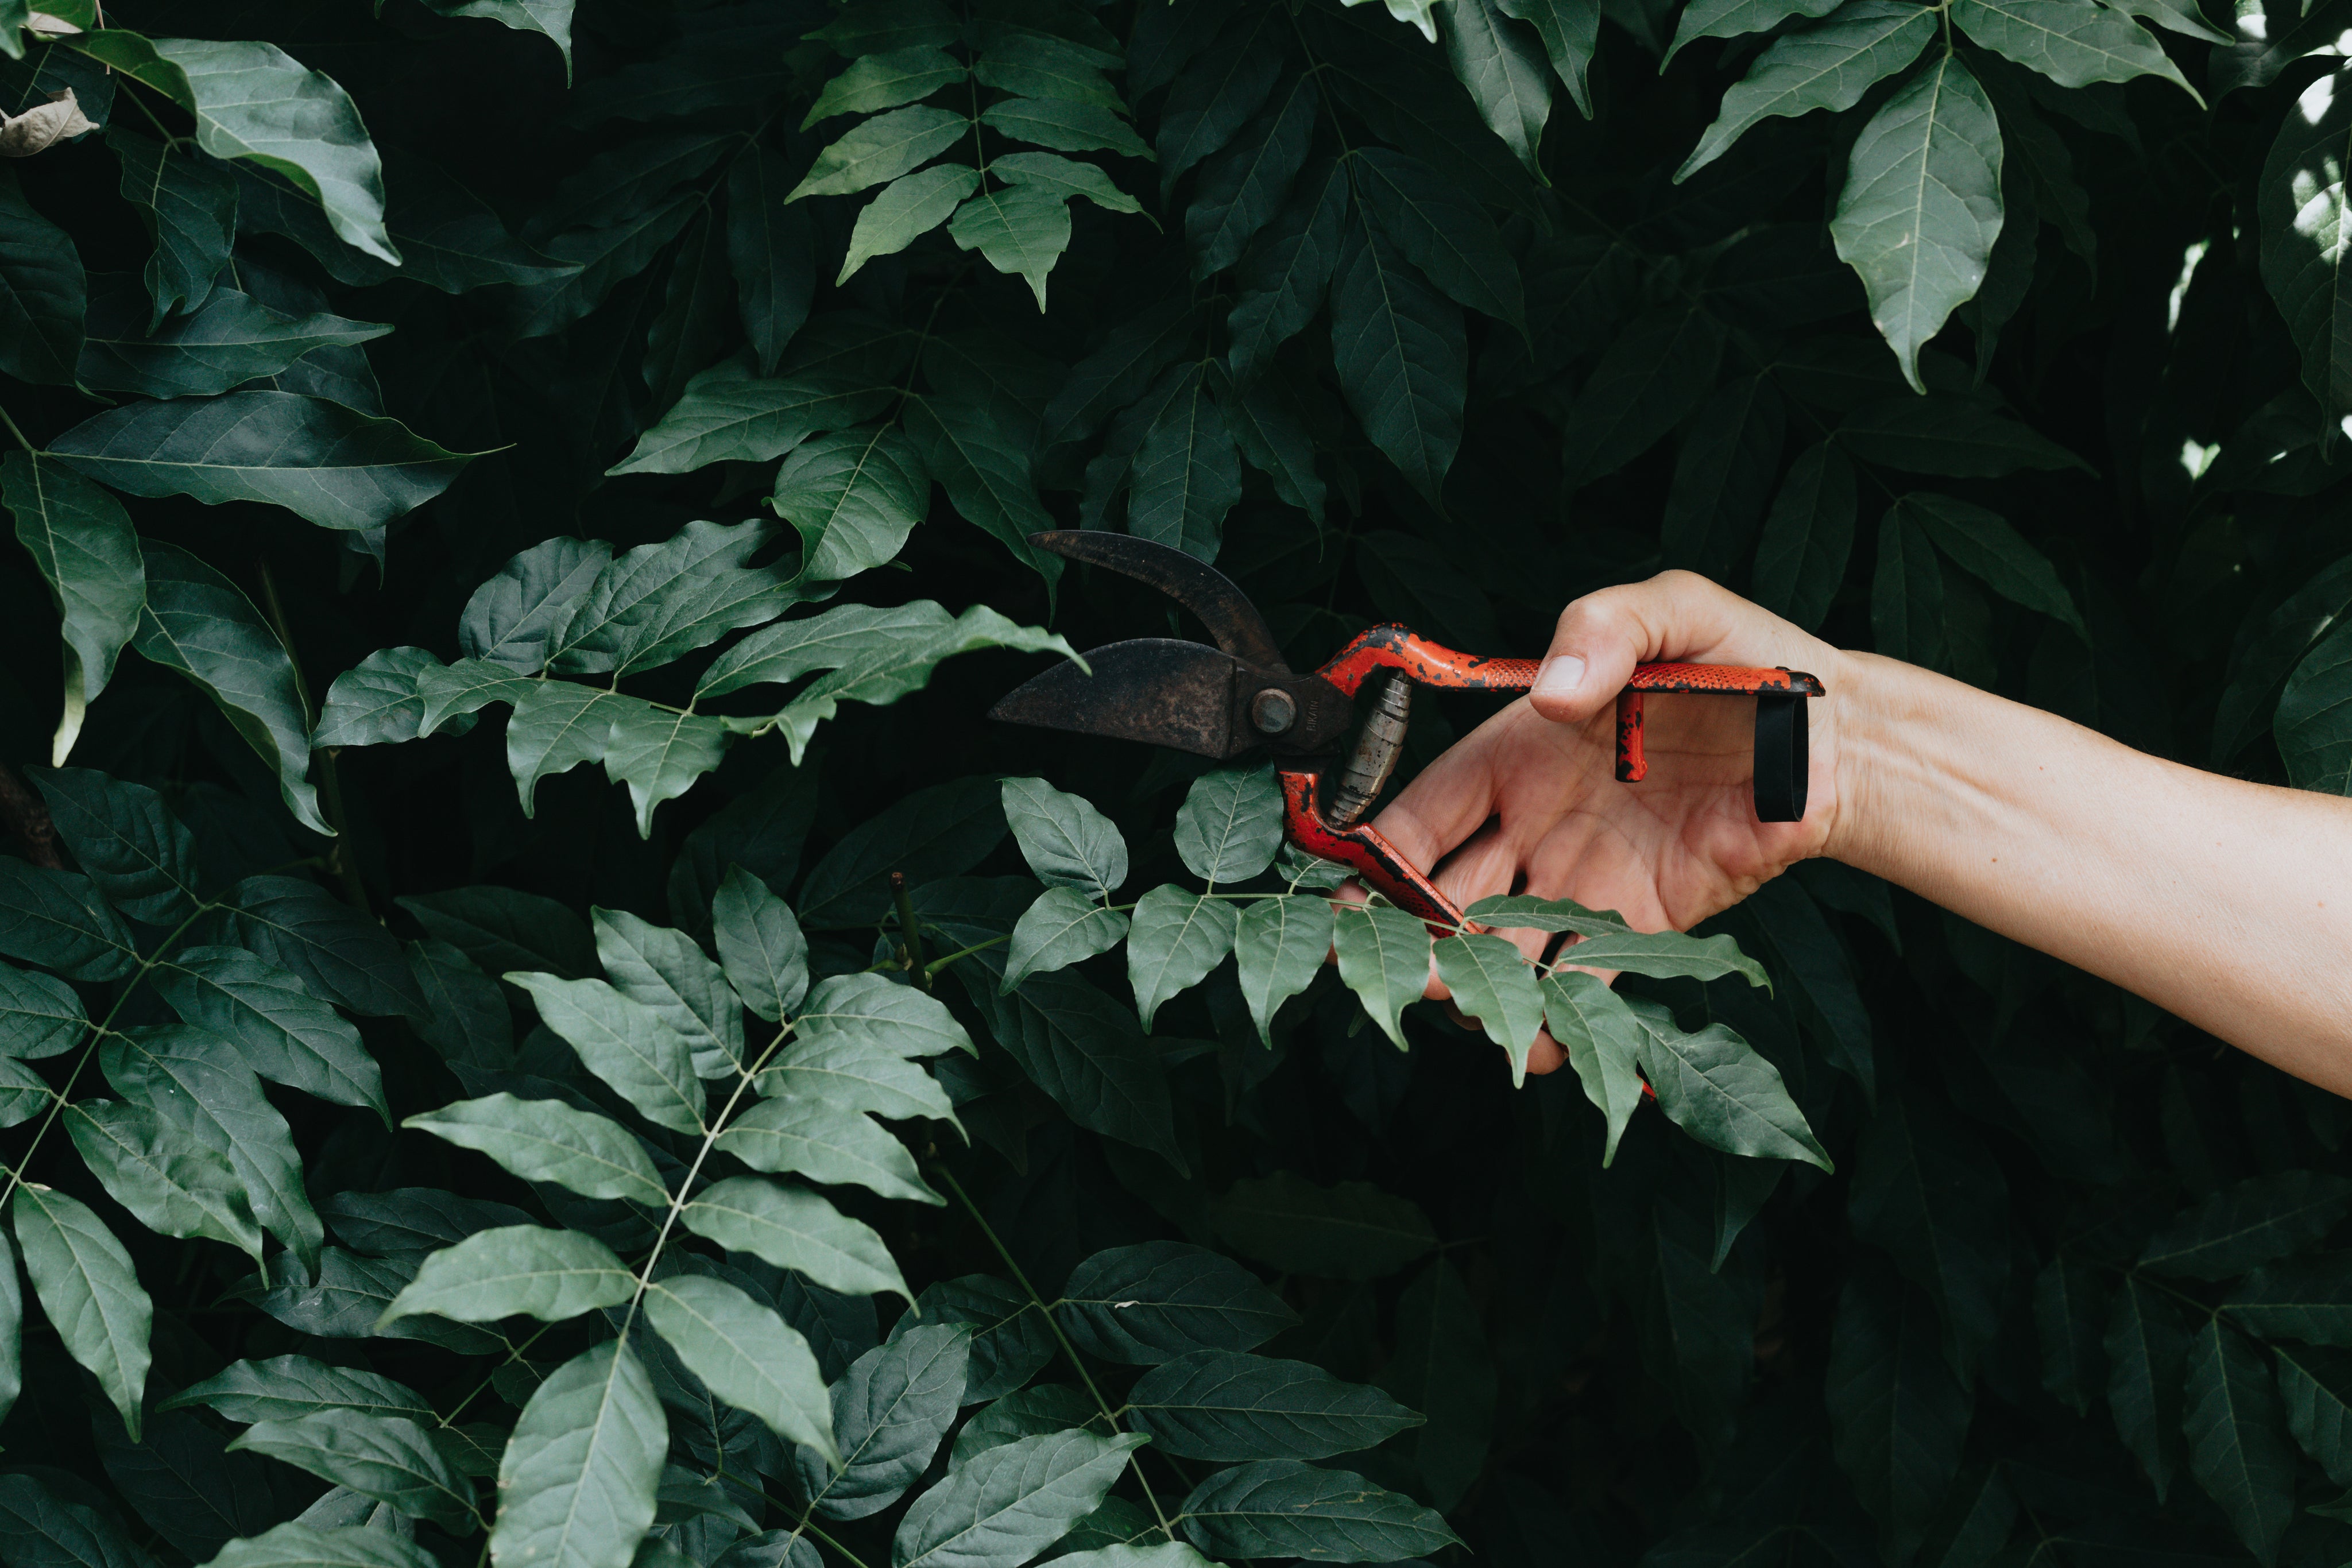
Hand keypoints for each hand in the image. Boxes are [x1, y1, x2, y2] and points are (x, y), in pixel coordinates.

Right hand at [1368, 571, 1861, 1073]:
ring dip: (1476, 987)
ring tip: (1462, 1007)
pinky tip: (1542, 1047)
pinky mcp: (1644, 927)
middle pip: (1446, 897)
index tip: (1346, 892)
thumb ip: (1603, 631)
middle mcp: (1536, 827)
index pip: (1422, 815)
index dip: (1376, 855)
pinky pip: (1587, 983)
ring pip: (1504, 950)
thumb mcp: (1671, 610)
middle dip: (1410, 938)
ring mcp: (1584, 882)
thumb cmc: (1748, 662)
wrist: (1840, 735)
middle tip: (1389, 969)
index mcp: (1516, 753)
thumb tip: (1556, 697)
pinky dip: (1561, 1021)